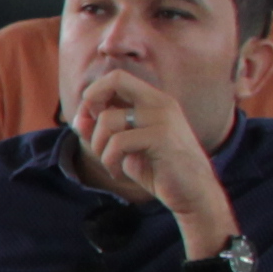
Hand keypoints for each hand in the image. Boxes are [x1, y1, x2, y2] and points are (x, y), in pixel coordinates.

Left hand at [72, 67, 237, 246]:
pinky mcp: (162, 137)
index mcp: (154, 101)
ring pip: (108, 119)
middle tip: (93, 133)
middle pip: (116, 79)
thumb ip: (104, 131)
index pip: (117, 77)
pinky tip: (119, 173)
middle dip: (91, 104)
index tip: (88, 121)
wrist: (194, 194)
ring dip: (98, 146)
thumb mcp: (126, 148)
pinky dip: (109, 161)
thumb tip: (78, 119)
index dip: (93, 94)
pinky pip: (117, 142)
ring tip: (110, 163)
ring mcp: (163, 118)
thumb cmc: (159, 170)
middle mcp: (160, 103)